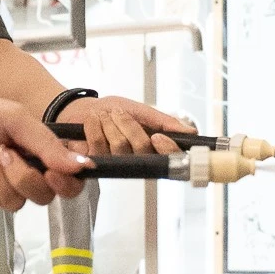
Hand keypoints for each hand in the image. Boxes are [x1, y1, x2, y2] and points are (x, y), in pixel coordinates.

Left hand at [0, 70, 88, 213]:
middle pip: (44, 196)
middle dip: (22, 174)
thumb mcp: (13, 117)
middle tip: (2, 150)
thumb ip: (47, 143)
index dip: (67, 182)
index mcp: (35, 152)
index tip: (53, 171)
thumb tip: (84, 166)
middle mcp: (20, 173)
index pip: (67, 180)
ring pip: (14, 201)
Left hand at [61, 95, 192, 156]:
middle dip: (129, 125)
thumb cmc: (112, 111)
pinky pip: (99, 146)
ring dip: (111, 124)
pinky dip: (95, 128)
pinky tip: (93, 122)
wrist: (83, 110)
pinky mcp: (96, 164)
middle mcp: (138, 159)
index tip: (159, 136)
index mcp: (154, 148)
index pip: (171, 158)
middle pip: (143, 149)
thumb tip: (191, 131)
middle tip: (118, 113)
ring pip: (121, 146)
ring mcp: (117, 163)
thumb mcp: (141, 110)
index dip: (168, 150)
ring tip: (104, 116)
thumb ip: (164, 121)